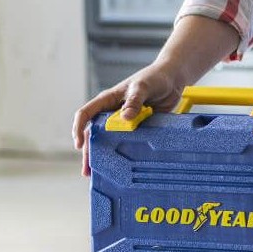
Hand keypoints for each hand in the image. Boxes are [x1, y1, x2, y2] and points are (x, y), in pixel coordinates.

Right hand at [71, 63, 184, 177]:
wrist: (173, 80)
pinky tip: (122, 166)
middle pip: (95, 133)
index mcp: (108, 100)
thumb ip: (134, 101)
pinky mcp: (138, 128)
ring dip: (103, 155)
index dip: (79, 128)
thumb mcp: (142, 87)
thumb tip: (125, 118)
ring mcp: (125, 122)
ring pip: (109, 140)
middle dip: (89, 151)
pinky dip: (122, 153)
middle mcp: (113, 112)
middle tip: (87, 170)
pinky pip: (127, 142)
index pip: (86, 114)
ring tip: (98, 174)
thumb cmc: (154, 77)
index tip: (79, 144)